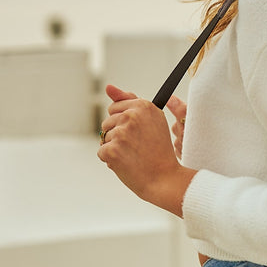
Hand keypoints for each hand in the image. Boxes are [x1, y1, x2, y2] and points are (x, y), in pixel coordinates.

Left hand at [98, 83, 196, 217]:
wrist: (165, 179)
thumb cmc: (158, 152)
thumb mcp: (152, 121)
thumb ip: (129, 101)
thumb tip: (108, 87)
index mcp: (144, 106)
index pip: (116, 107)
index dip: (125, 123)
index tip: (138, 134)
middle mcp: (132, 116)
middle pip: (108, 121)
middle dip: (117, 134)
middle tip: (137, 146)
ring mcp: (121, 133)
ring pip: (104, 137)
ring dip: (114, 148)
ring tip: (134, 155)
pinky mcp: (112, 149)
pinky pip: (102, 151)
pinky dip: (111, 160)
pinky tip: (127, 163)